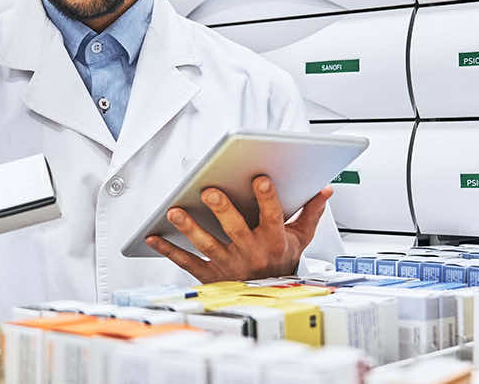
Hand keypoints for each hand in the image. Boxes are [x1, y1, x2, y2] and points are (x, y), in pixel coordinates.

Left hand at [146, 175, 332, 282]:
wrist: (270, 299)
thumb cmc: (282, 261)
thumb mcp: (301, 238)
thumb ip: (311, 212)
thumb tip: (324, 190)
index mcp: (273, 240)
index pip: (272, 215)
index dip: (267, 198)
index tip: (260, 179)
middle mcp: (251, 252)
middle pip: (235, 229)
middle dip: (222, 209)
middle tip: (209, 191)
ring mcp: (229, 264)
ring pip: (207, 245)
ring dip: (190, 228)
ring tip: (175, 211)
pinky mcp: (211, 275)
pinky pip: (186, 262)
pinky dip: (168, 250)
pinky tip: (153, 236)